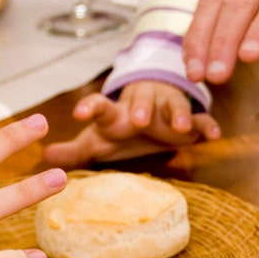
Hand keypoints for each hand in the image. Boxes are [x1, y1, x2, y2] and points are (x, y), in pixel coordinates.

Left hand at [43, 81, 220, 167]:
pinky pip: (201, 120)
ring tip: (181, 126)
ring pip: (173, 106)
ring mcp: (167, 110)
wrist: (155, 109)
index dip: (89, 107)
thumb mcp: (98, 139)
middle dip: (140, 108)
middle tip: (137, 120)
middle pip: (140, 102)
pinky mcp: (190, 121)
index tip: (78, 113)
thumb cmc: (121, 128)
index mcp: (115, 113)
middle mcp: (141, 106)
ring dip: (177, 114)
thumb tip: (44, 155)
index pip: (99, 106)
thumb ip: (74, 150)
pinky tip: (214, 136)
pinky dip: (207, 126)